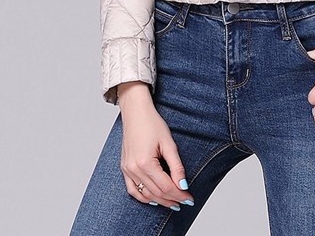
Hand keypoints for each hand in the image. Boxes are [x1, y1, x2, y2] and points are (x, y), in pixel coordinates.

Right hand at [117, 84, 195, 210]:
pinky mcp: (124, 168)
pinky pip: (132, 190)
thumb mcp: (168, 143)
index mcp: (145, 163)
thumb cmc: (152, 123)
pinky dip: (144, 197)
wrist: (135, 112)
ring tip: (173, 203)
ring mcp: (127, 170)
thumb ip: (176, 166)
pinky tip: (154, 199)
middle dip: (172, 199)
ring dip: (160, 201)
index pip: (166, 186)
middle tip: (185, 201)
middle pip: (156, 192)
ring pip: (145, 194)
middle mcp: (134, 169)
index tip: (190, 198)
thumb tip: (183, 185)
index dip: (179, 194)